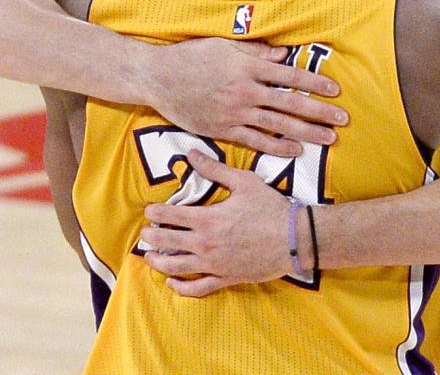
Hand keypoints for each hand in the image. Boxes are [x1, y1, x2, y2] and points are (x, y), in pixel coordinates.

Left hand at [142, 150, 291, 296]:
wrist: (294, 239)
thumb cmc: (270, 208)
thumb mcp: (244, 182)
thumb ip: (214, 169)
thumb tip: (191, 153)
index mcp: (207, 219)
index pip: (170, 216)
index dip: (155, 213)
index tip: (148, 211)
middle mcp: (205, 244)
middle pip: (167, 242)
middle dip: (151, 237)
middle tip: (144, 233)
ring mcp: (214, 264)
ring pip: (176, 267)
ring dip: (159, 262)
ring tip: (149, 257)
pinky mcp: (226, 278)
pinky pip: (198, 287)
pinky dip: (181, 287)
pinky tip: (172, 282)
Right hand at [146, 37, 347, 155]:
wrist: (158, 78)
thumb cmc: (191, 57)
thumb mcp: (224, 45)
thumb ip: (256, 51)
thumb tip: (285, 53)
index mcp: (248, 67)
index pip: (290, 75)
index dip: (315, 83)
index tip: (335, 90)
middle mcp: (245, 91)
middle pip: (290, 103)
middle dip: (319, 112)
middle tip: (342, 120)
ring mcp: (235, 113)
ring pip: (278, 125)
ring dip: (306, 132)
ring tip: (328, 138)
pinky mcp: (223, 130)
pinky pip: (255, 141)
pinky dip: (276, 146)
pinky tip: (295, 150)